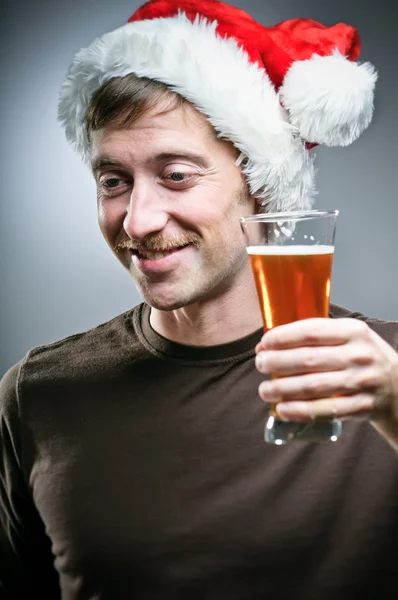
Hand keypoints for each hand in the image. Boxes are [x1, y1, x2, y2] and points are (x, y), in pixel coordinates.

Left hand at [255, 318, 397, 447]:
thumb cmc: (362, 357)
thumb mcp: (349, 337)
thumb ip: (318, 336)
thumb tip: (273, 342)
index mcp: (353, 331)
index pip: (311, 331)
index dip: (282, 337)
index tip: (263, 343)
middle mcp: (359, 354)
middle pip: (308, 359)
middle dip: (277, 362)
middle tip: (260, 365)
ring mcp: (362, 381)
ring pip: (313, 386)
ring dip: (282, 389)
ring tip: (264, 390)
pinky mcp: (362, 406)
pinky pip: (326, 410)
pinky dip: (301, 411)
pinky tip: (282, 410)